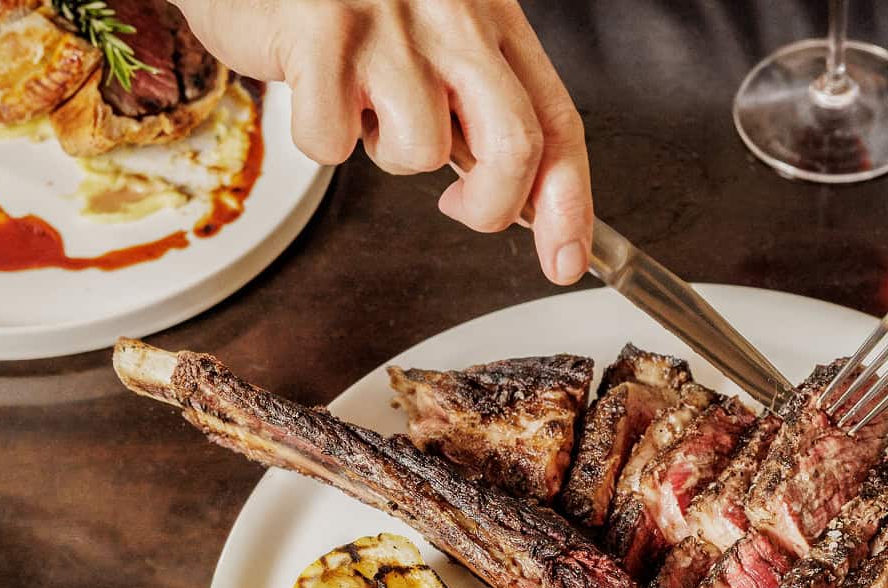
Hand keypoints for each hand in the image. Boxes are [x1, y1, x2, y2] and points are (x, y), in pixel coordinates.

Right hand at [170, 0, 593, 283]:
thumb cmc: (353, 4)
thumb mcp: (438, 38)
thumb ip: (482, 104)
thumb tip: (525, 199)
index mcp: (493, 18)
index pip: (556, 121)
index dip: (570, 203)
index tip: (566, 261)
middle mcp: (455, 15)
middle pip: (515, 146)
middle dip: (492, 206)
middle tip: (458, 210)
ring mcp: (390, 25)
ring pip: (421, 152)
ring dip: (386, 151)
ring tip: (364, 101)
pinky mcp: (322, 34)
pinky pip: (333, 141)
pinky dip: (319, 136)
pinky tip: (317, 87)